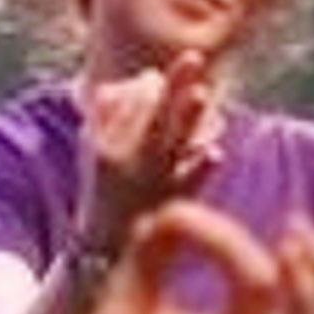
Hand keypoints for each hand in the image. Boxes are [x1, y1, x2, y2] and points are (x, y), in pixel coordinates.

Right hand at [79, 50, 222, 248]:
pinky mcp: (169, 206)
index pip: (136, 103)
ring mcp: (150, 182)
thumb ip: (113, 116)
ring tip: (201, 93)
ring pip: (170, 143)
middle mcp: (128, 159)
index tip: (176, 70)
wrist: (103, 257)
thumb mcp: (98, 153)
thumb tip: (139, 80)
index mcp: (109, 142)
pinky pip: (187, 184)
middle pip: (154, 114)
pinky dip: (199, 168)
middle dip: (175, 84)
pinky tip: (215, 151)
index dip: (157, 84)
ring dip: (185, 119)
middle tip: (194, 56)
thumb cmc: (106, 196)